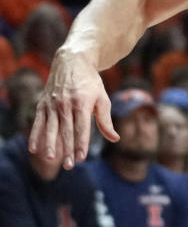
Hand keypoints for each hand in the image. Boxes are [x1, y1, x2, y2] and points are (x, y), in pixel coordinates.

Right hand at [29, 50, 116, 168]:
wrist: (73, 60)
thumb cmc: (90, 82)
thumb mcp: (102, 97)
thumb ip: (105, 120)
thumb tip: (115, 138)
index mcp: (83, 102)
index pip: (82, 127)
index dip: (81, 143)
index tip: (81, 157)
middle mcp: (66, 103)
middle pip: (67, 130)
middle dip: (67, 148)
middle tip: (69, 166)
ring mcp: (53, 103)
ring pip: (51, 128)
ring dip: (50, 144)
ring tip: (51, 159)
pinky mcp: (43, 103)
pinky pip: (38, 122)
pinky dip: (35, 135)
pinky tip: (33, 149)